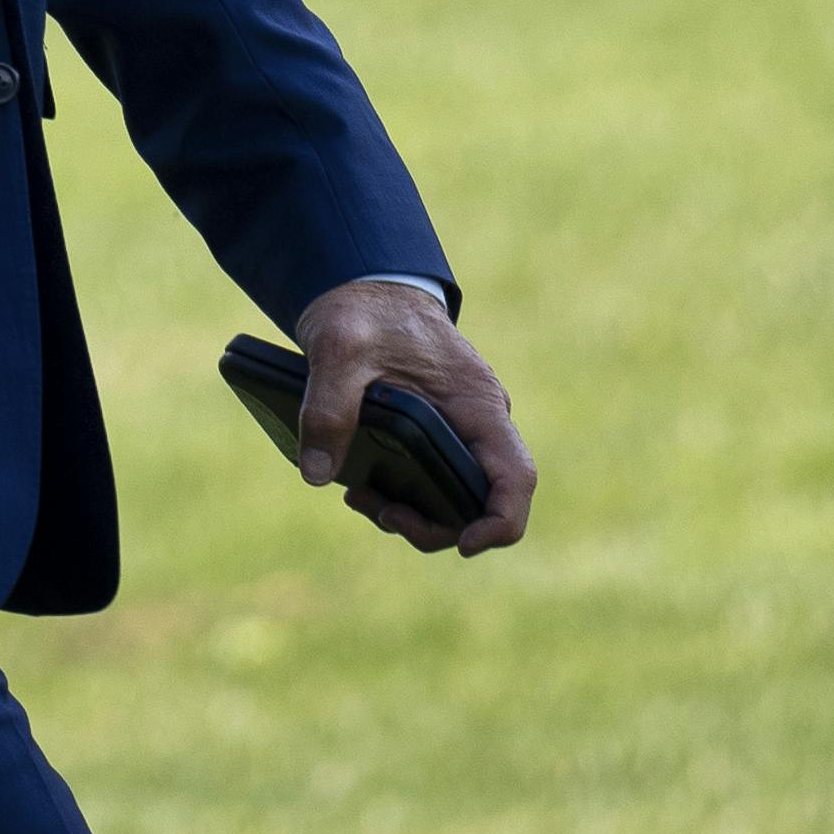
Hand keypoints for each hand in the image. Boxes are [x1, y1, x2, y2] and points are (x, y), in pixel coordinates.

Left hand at [293, 278, 536, 557]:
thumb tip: (316, 473)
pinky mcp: (441, 436)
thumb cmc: (363, 312)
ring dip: (414, 515)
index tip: (466, 544)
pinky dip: (404, 497)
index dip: (501, 522)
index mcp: (476, 403)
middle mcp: (480, 424)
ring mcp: (463, 431)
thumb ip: (328, 407)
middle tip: (383, 514)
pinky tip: (360, 488)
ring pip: (457, 499)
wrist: (367, 288)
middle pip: (483, 502)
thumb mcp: (339, 349)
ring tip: (360, 498)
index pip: (516, 477)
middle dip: (435, 526)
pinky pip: (436, 482)